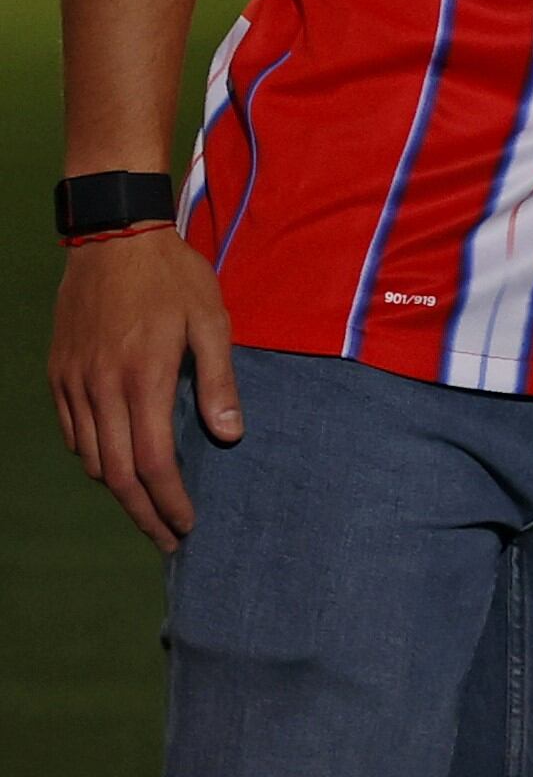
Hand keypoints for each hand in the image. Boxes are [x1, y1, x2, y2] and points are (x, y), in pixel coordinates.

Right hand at [48, 226, 240, 547]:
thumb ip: (220, 381)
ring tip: (149, 504)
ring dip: (119, 489)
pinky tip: (117, 461)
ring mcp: (75, 384)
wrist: (113, 238)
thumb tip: (229, 436)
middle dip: (144, 512)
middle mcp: (102, 389)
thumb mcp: (210, 320)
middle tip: (167, 537)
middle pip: (117, 474)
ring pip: (92, 458)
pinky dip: (95, 457)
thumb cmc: (172, 277)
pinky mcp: (60, 375)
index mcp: (144, 379)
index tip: (185, 525)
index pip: (153, 461)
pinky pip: (75, 433)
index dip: (169, 500)